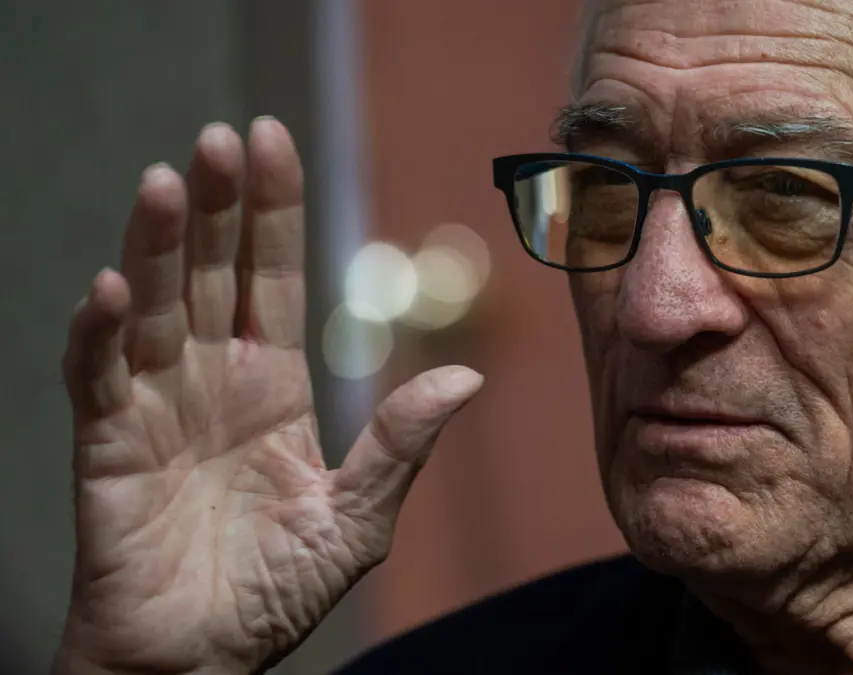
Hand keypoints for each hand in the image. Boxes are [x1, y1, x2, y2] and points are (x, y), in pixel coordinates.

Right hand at [54, 118, 482, 674]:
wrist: (201, 657)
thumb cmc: (274, 590)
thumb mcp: (355, 518)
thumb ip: (399, 445)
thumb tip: (468, 376)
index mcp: (273, 385)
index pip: (269, 275)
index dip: (271, 210)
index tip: (273, 139)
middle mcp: (211, 378)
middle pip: (211, 272)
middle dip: (217, 206)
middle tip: (223, 140)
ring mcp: (156, 405)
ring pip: (153, 306)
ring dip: (157, 247)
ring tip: (169, 184)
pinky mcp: (106, 445)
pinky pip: (97, 377)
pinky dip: (99, 334)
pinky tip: (113, 290)